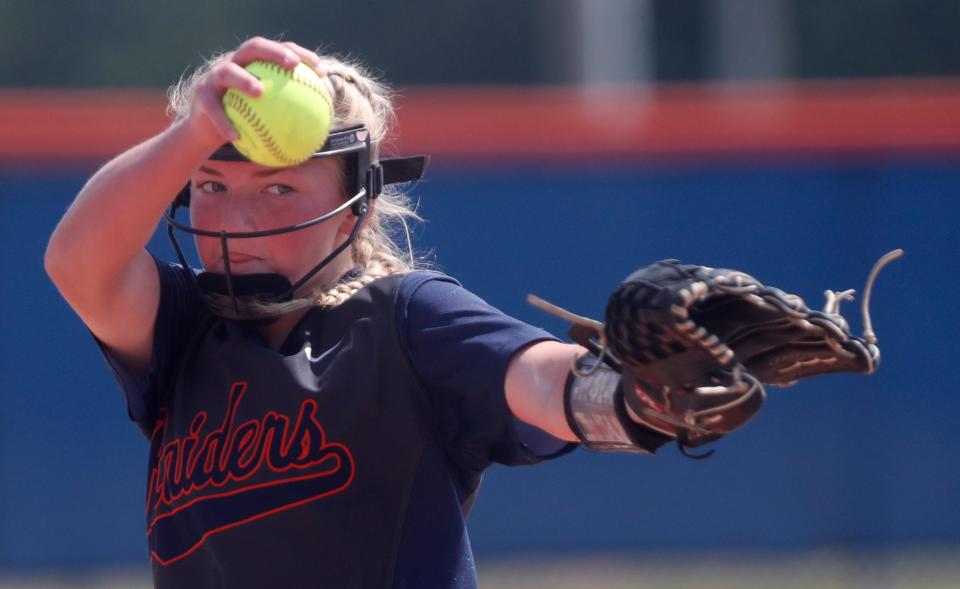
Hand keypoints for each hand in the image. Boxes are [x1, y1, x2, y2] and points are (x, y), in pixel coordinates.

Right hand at [180, 37, 327, 147]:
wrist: (208, 131)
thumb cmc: (245, 122)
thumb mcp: (269, 118)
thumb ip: (292, 116)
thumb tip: (324, 130)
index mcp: (254, 64)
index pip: (280, 50)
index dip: (302, 55)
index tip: (321, 71)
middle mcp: (234, 63)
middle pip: (254, 48)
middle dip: (274, 52)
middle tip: (292, 65)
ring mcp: (215, 76)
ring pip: (229, 71)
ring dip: (244, 80)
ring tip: (259, 92)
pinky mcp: (201, 95)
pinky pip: (214, 109)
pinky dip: (224, 122)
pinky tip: (235, 136)